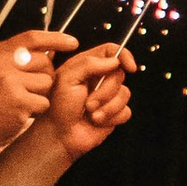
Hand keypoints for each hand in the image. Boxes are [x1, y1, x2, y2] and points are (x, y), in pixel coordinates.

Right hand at [0, 28, 75, 150]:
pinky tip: (20, 113)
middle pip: (44, 61)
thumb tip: (51, 50)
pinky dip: (37, 110)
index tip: (72, 42)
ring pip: (47, 82)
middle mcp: (1, 63)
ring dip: (40, 95)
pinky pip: (44, 101)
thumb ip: (17, 60)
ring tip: (20, 103)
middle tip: (28, 91)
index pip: (32, 38)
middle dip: (45, 77)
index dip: (55, 38)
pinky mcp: (18, 100)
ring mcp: (9, 81)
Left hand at [48, 42, 134, 156]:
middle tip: (88, 103)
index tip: (129, 66)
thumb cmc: (57, 106)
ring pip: (125, 94)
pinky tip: (97, 121)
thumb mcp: (68, 78)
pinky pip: (125, 112)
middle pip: (120, 75)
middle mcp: (100, 79)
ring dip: (107, 107)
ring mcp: (108, 97)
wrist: (58, 134)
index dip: (124, 55)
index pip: (112, 51)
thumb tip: (115, 61)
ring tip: (90, 114)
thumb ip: (90, 64)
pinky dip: (111, 118)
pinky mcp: (114, 113)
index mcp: (88, 65)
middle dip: (105, 91)